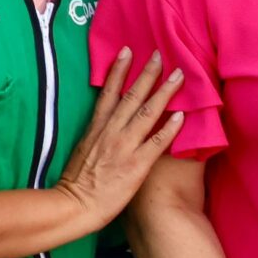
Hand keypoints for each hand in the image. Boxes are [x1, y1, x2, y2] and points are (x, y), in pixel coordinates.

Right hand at [53, 49, 182, 230]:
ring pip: (148, 113)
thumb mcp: (81, 151)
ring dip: (164, 92)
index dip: (119, 70)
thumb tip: (104, 126)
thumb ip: (95, 135)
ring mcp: (125, 147)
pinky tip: (183, 116)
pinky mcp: (137, 165)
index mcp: (96, 128)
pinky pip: (157, 143)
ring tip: (179, 76)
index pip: (108, 92)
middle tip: (161, 55)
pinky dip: (170, 128)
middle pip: (132, 96)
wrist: (74, 206)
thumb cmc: (77, 183)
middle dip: (147, 74)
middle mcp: (111, 132)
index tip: (128, 51)